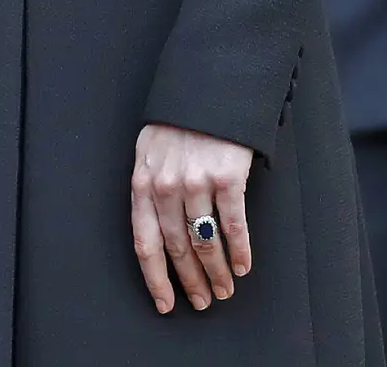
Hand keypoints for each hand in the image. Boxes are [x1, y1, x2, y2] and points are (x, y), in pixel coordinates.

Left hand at [132, 123, 252, 313]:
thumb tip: (159, 232)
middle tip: (203, 301)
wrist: (209, 83)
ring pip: (205, 242)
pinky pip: (234, 225)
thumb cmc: (179, 120)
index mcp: (143, 181)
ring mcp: (196, 181)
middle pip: (177, 248)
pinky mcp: (227, 176)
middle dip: (191, 280)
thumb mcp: (151, 150)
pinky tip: (243, 265)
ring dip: (217, 272)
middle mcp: (166, 186)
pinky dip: (240, 251)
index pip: (144, 243)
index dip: (156, 279)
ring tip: (225, 288)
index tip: (166, 304)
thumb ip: (151, 186)